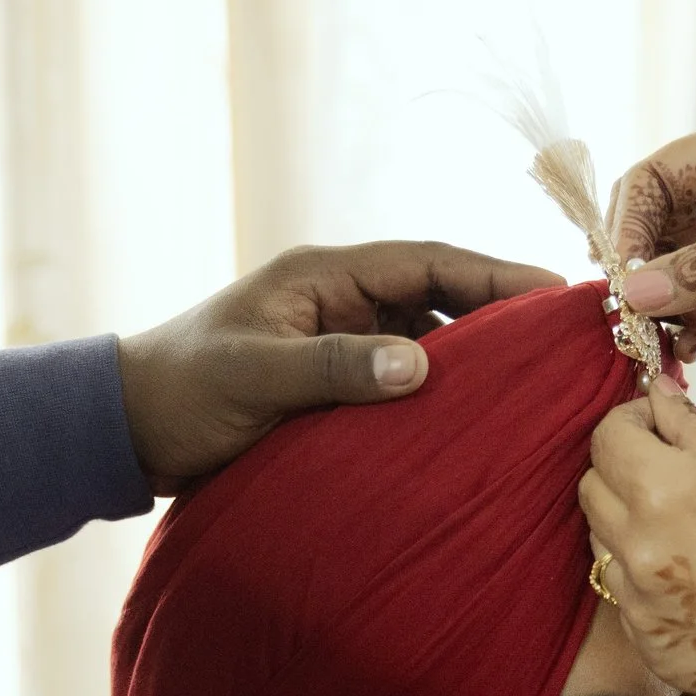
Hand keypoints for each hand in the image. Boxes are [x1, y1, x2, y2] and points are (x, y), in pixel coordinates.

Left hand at [117, 241, 562, 492]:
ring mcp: (342, 343)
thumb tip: (421, 365)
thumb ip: (337, 367)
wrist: (128, 432)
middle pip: (443, 300)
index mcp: (326, 276)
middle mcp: (343, 301)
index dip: (497, 276)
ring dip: (478, 366)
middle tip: (568, 347)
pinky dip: (443, 397)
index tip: (556, 295)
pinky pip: (406, 383)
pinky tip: (477, 427)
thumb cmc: (183, 392)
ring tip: (538, 391)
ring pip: (430, 344)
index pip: (432, 263)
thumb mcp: (258, 376)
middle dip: (504, 320)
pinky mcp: (336, 386)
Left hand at [578, 382, 695, 695]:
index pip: (607, 439)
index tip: (661, 422)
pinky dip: (655, 584)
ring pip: (605, 550)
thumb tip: (657, 402)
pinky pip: (632, 604)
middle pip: (594, 493)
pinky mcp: (659, 655)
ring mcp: (646, 616)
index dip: (632, 420)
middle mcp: (642, 559)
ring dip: (636, 528)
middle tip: (681, 469)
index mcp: (668, 497)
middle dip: (627, 469)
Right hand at [607, 112, 695, 461]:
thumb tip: (631, 295)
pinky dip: (689, 336)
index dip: (627, 227)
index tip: (618, 280)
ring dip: (660, 315)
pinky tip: (680, 361)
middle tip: (626, 327)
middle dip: (639, 278)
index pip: (653, 179)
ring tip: (651, 352)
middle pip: (657, 232)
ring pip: (677, 278)